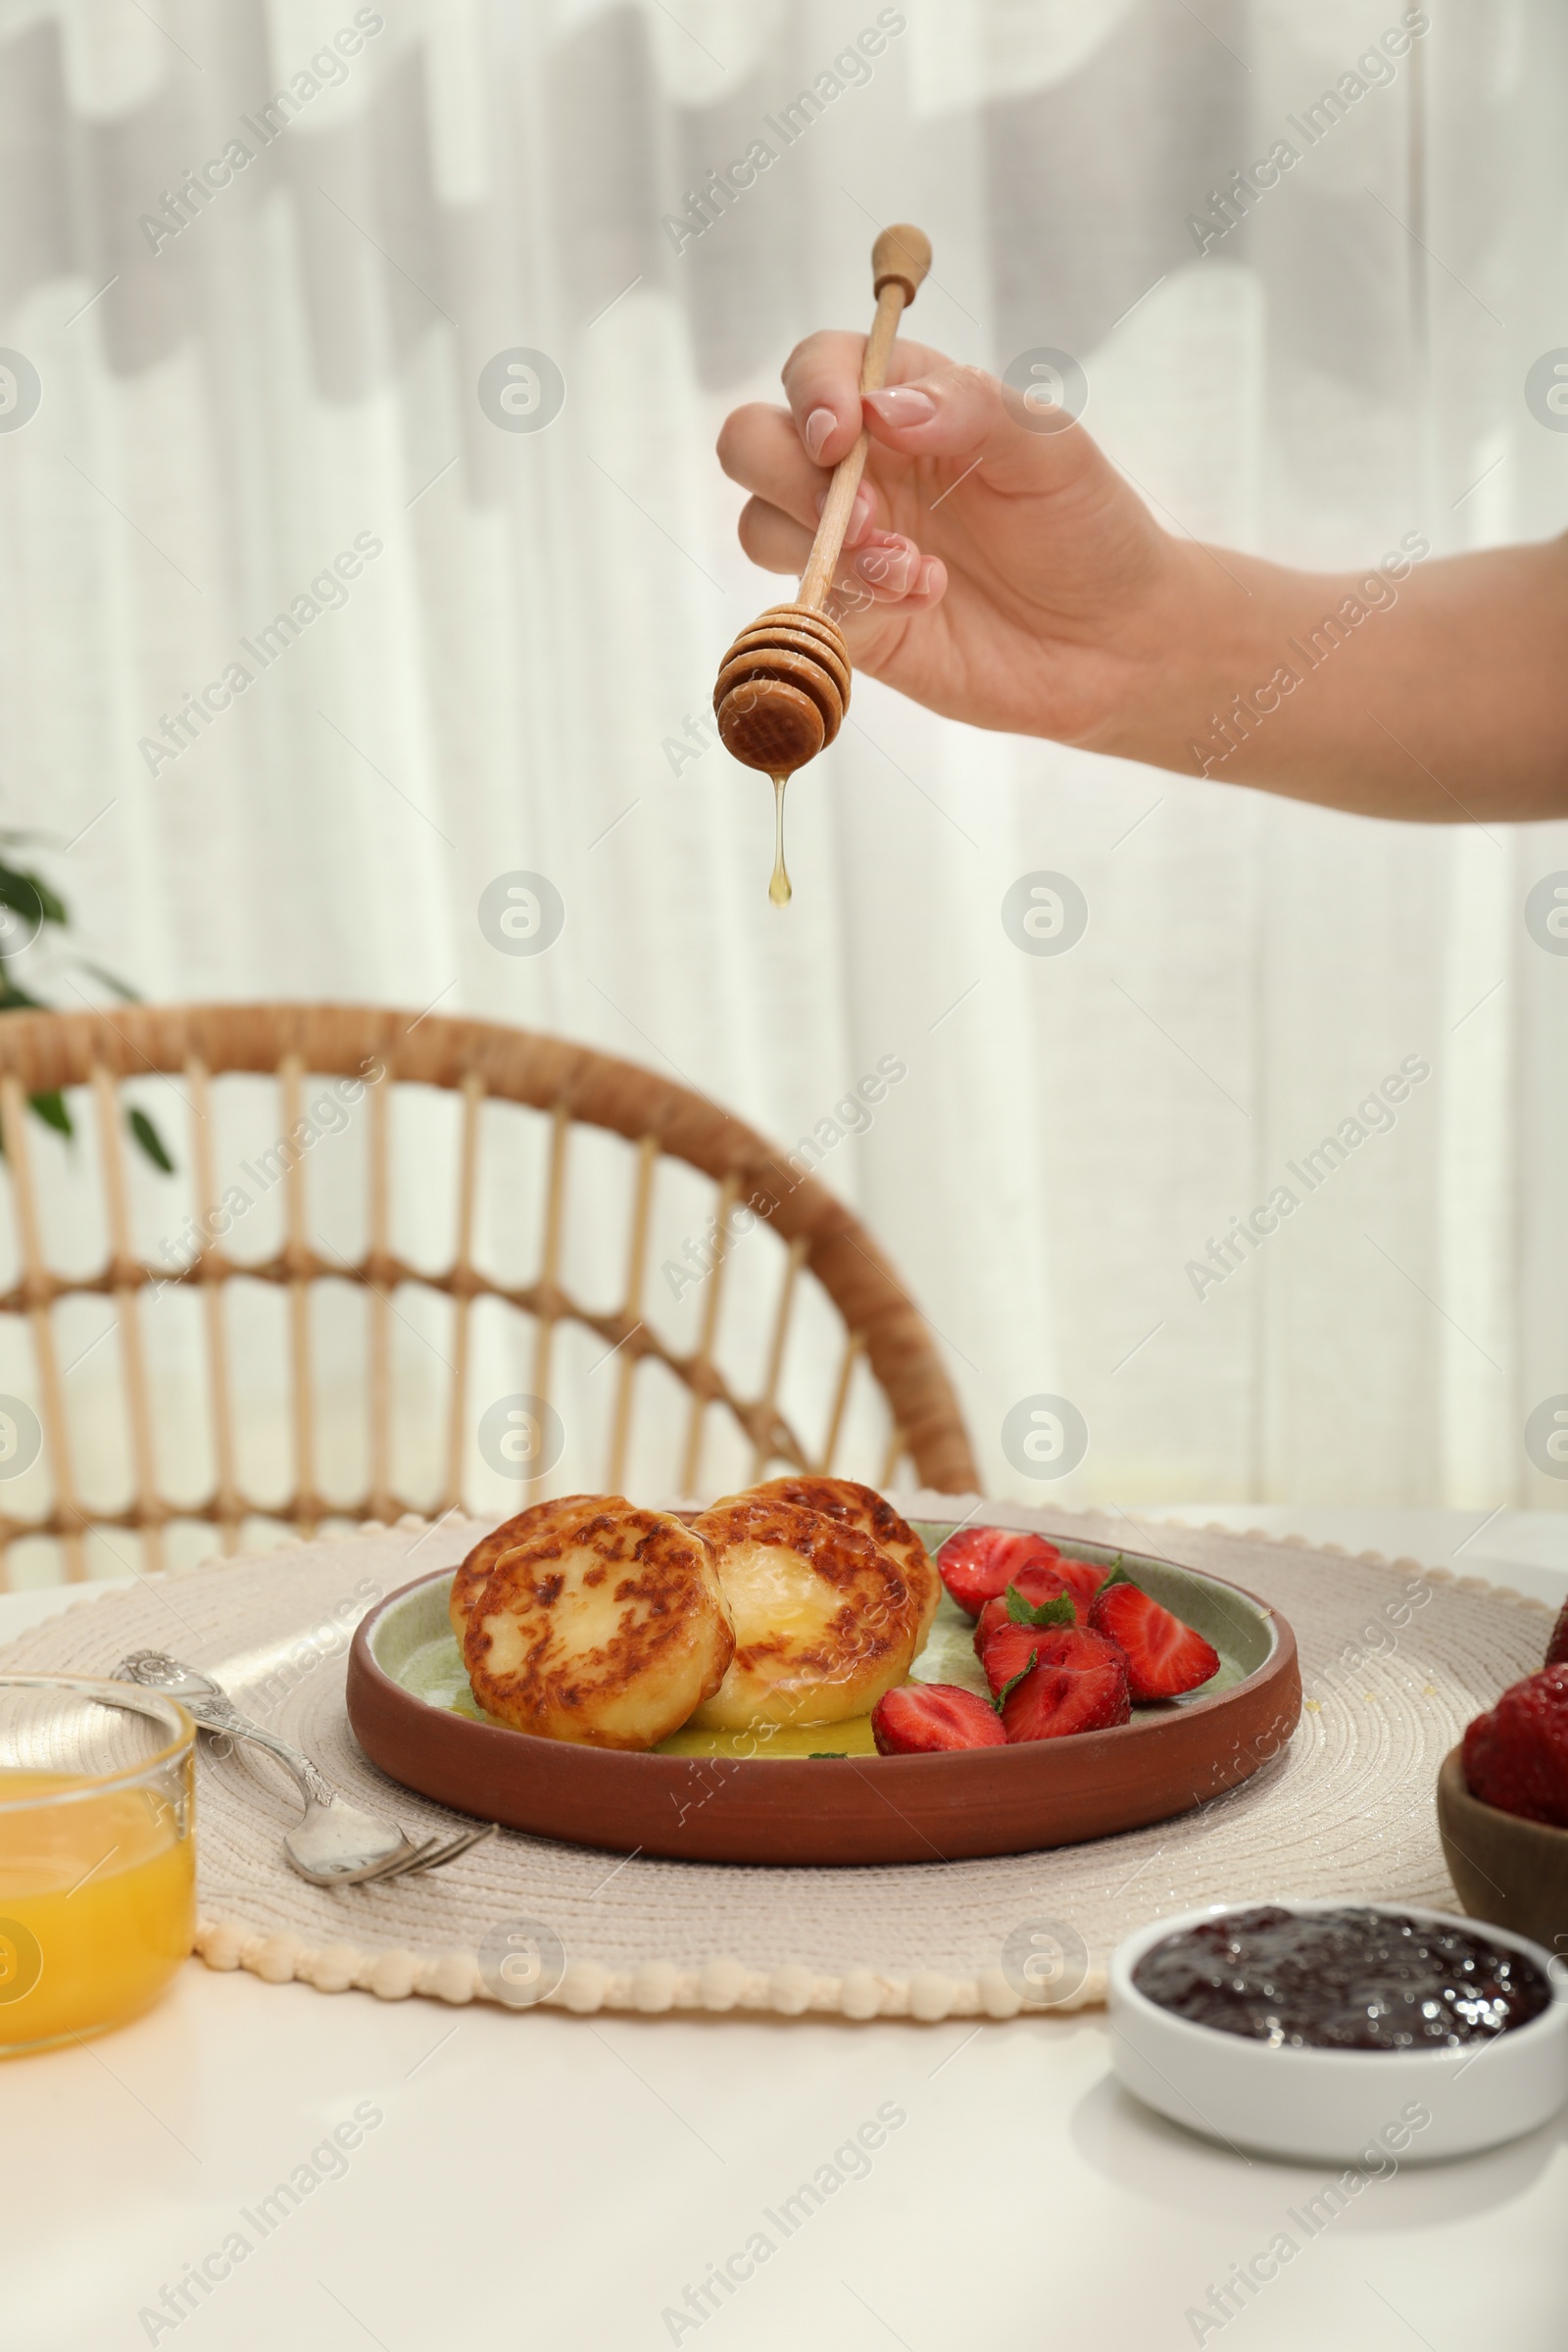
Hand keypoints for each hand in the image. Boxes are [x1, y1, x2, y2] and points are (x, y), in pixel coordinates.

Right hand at [716, 331, 1197, 754]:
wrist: (1114, 642)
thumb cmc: (1086, 526)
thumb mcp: (1049, 448)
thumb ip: (969, 409)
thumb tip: (882, 409)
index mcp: (900, 403)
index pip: (817, 369)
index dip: (813, 392)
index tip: (844, 434)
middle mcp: (857, 469)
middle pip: (752, 442)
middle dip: (789, 474)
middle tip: (865, 516)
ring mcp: (844, 548)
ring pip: (761, 527)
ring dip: (822, 546)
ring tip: (911, 569)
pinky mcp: (851, 620)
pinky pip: (806, 606)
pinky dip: (855, 601)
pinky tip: (926, 597)